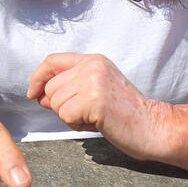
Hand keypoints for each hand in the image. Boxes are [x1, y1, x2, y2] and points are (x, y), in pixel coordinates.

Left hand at [27, 53, 173, 161]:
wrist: (154, 126)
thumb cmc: (124, 113)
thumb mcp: (96, 89)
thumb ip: (68, 88)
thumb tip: (37, 95)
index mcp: (93, 60)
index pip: (52, 60)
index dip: (38, 77)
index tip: (33, 93)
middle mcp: (92, 66)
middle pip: (51, 87)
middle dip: (60, 106)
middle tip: (86, 114)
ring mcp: (93, 82)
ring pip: (55, 102)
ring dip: (69, 117)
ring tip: (93, 118)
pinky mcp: (95, 101)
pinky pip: (65, 115)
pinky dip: (76, 125)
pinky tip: (96, 124)